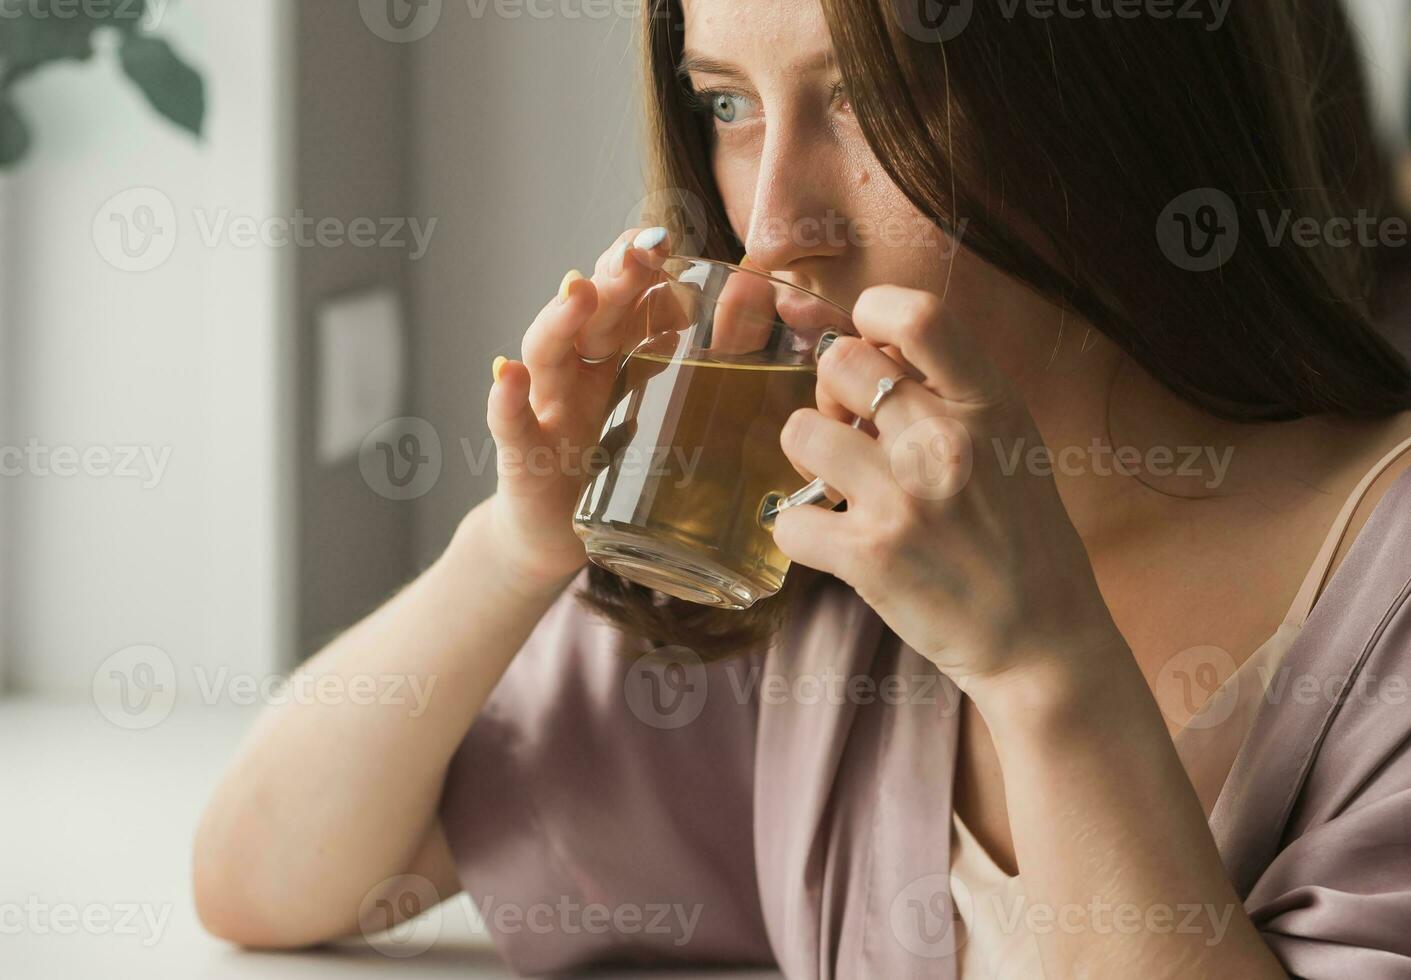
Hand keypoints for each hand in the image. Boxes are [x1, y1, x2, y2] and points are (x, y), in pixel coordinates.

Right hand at [483, 227, 671, 588]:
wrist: (552, 533)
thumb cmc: (611, 467)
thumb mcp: (655, 412)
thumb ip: (692, 362)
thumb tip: (742, 302)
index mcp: (611, 356)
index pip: (622, 297)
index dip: (636, 265)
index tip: (662, 237)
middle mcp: (575, 372)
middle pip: (590, 315)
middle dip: (613, 278)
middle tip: (639, 249)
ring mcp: (544, 409)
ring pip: (546, 355)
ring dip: (559, 319)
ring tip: (576, 290)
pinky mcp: (523, 457)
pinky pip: (512, 425)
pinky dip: (505, 399)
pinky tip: (505, 373)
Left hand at [771, 285, 1124, 695]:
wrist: (1041, 639)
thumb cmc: (1022, 539)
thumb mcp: (1011, 444)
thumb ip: (950, 394)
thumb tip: (866, 351)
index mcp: (990, 405)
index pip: (918, 315)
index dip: (874, 312)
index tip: (869, 339)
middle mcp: (945, 442)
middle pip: (839, 362)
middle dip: (831, 391)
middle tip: (850, 430)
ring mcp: (904, 499)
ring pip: (801, 432)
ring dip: (810, 458)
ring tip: (842, 486)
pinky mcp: (870, 556)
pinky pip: (790, 518)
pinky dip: (801, 531)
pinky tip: (835, 541)